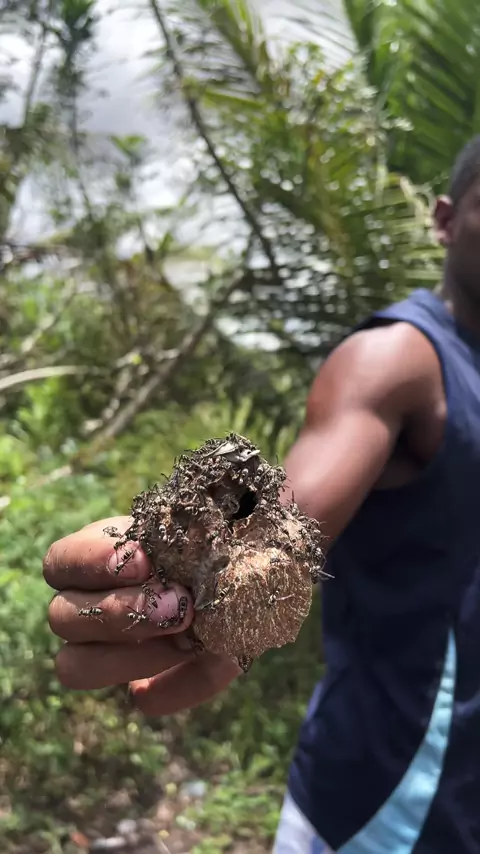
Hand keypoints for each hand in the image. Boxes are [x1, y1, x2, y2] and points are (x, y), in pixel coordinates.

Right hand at [44, 516, 240, 714]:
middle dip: (119, 613)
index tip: (146, 561)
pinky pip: (149, 700)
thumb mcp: (210, 517)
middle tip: (180, 604)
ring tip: (191, 637)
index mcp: (98, 554)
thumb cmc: (227, 526)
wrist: (261, 558)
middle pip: (62, 619)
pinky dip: (175, 687)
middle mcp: (92, 604)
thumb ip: (187, 527)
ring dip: (131, 658)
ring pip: (77, 667)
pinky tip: (209, 659)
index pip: (59, 562)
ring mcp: (118, 649)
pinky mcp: (159, 680)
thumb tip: (174, 545)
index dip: (90, 563)